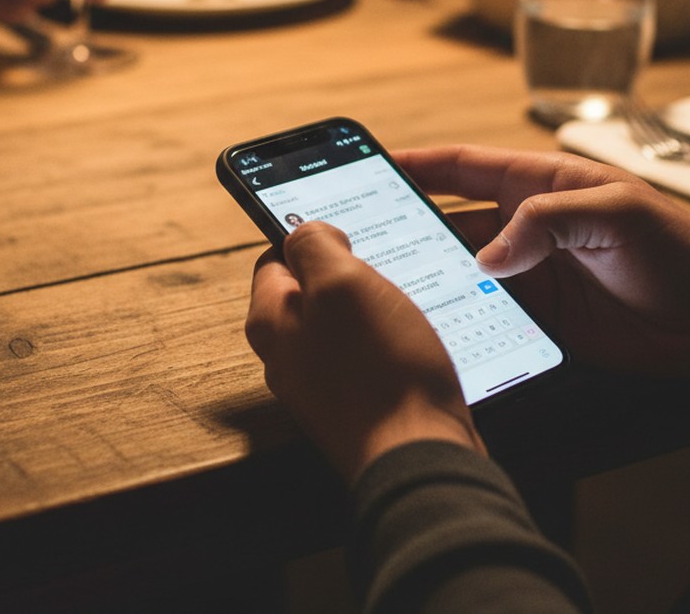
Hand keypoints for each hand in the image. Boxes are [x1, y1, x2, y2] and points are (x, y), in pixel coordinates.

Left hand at [246, 222, 484, 481]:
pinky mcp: (356, 406)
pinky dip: (390, 346)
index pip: (274, 258)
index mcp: (271, 322)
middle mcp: (287, 356)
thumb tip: (306, 233)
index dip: (311, 238)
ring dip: (375, 311)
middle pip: (310, 293)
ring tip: (407, 309)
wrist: (418, 456)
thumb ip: (314, 246)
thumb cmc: (381, 371)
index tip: (349, 236)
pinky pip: (367, 359)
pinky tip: (416, 346)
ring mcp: (321, 385)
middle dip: (348, 276)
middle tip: (385, 272)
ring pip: (343, 326)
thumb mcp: (343, 284)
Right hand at [396, 146, 689, 376]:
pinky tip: (429, 325)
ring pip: (461, 272)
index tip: (373, 165)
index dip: (420, 165)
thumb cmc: (680, 252)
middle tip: (362, 237)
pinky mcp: (538, 319)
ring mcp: (530, 275)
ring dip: (429, 278)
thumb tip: (488, 257)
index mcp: (544, 185)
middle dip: (408, 227)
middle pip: (451, 222)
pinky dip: (457, 319)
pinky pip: (484, 314)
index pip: (467, 167)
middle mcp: (528, 228)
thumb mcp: (618, 215)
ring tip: (384, 285)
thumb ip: (550, 223)